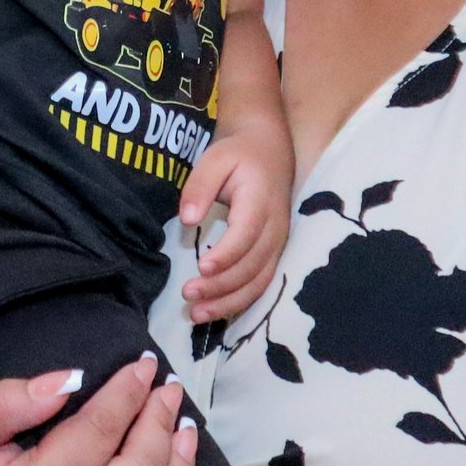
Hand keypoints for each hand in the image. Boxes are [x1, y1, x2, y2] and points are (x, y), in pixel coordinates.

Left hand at [180, 123, 290, 323]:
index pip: (246, 234)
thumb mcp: (215, 159)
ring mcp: (278, 244)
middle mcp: (275, 228)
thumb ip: (200, 186)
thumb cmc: (238, 155)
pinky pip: (261, 284)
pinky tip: (216, 311)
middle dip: (221, 286)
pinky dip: (239, 302)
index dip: (226, 255)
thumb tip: (187, 219)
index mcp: (260, 201)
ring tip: (197, 314)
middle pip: (252, 265)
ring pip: (259, 282)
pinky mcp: (274, 254)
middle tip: (188, 294)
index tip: (200, 268)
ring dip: (229, 302)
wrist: (270, 151)